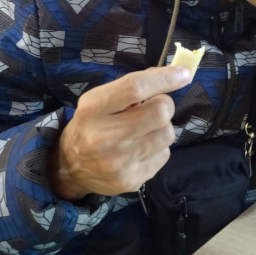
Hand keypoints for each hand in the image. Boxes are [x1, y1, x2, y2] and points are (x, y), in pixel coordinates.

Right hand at [48, 66, 192, 199]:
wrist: (71, 167)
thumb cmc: (91, 125)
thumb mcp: (99, 100)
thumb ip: (130, 87)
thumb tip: (172, 75)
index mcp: (93, 109)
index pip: (134, 88)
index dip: (163, 79)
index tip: (183, 74)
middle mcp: (103, 137)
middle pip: (159, 113)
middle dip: (165, 105)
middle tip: (155, 106)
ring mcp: (119, 163)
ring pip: (167, 134)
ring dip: (162, 127)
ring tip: (145, 130)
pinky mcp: (131, 180)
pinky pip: (164, 155)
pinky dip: (158, 148)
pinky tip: (141, 149)